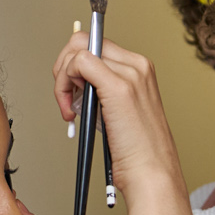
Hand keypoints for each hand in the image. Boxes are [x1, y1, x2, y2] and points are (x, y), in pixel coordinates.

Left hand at [53, 35, 190, 207]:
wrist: (152, 174)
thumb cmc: (135, 152)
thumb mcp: (117, 111)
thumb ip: (100, 90)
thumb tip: (74, 80)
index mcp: (139, 68)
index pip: (94, 45)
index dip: (73, 65)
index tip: (70, 90)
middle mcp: (137, 65)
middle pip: (82, 41)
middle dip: (63, 67)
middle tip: (65, 97)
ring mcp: (130, 73)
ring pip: (77, 51)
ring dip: (62, 79)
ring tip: (69, 109)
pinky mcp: (119, 87)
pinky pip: (79, 63)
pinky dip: (65, 84)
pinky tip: (71, 111)